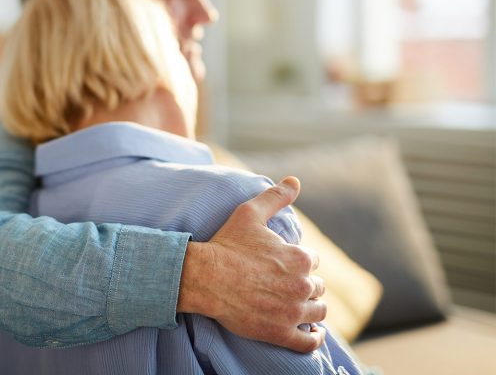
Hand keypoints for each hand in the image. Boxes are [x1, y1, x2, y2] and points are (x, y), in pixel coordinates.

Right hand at [177, 176, 326, 352]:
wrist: (204, 277)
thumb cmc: (226, 245)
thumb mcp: (250, 213)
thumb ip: (275, 196)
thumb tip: (295, 181)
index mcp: (299, 258)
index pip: (312, 262)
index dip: (299, 262)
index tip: (284, 265)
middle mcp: (302, 285)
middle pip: (317, 287)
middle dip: (305, 285)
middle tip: (286, 286)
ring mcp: (293, 311)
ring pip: (318, 313)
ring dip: (311, 309)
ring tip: (298, 307)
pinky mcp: (282, 333)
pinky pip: (310, 341)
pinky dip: (313, 337)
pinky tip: (309, 332)